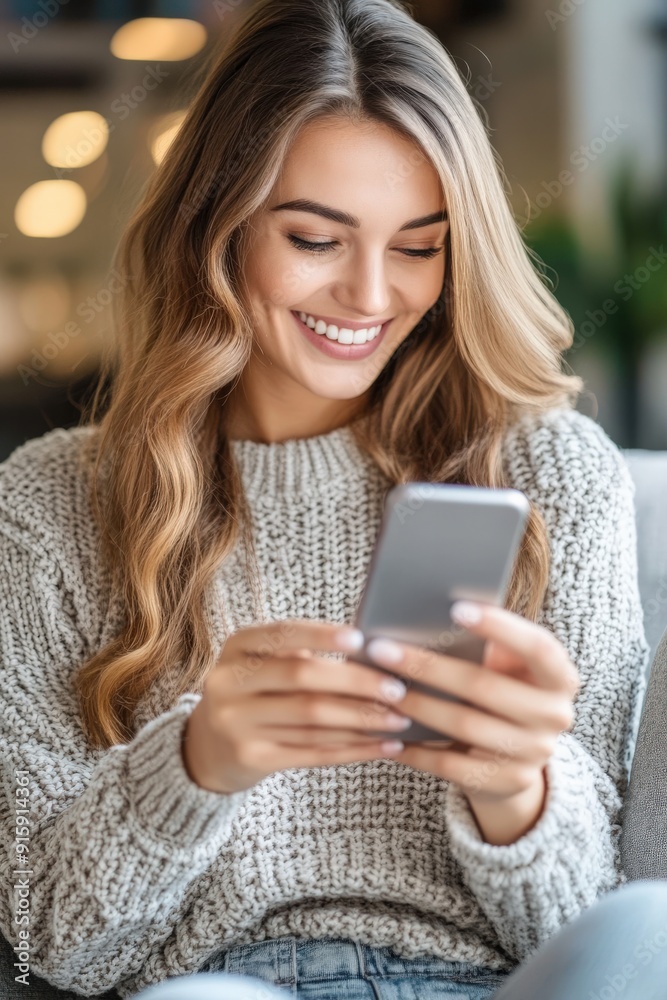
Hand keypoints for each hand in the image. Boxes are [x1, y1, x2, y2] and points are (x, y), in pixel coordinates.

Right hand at [182, 619, 412, 794]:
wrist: (205, 746)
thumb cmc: (252, 693)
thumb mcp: (261, 663)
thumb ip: (300, 653)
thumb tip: (371, 653)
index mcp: (236, 647)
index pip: (282, 633)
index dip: (321, 635)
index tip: (361, 638)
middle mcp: (229, 683)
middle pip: (301, 677)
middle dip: (355, 682)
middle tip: (397, 687)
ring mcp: (237, 723)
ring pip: (312, 719)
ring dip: (362, 719)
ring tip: (400, 718)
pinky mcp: (253, 759)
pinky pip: (313, 753)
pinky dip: (354, 750)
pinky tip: (383, 746)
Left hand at [362, 601, 579, 844]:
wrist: (518, 755)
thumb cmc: (502, 688)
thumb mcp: (507, 665)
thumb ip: (484, 642)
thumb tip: (426, 614)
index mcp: (559, 677)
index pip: (537, 647)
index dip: (500, 627)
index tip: (455, 607)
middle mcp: (555, 715)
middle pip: (485, 686)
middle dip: (427, 666)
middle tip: (381, 650)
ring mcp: (534, 753)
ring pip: (464, 725)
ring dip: (417, 705)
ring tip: (381, 688)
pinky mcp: (508, 783)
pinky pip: (453, 766)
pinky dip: (418, 750)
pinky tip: (390, 734)